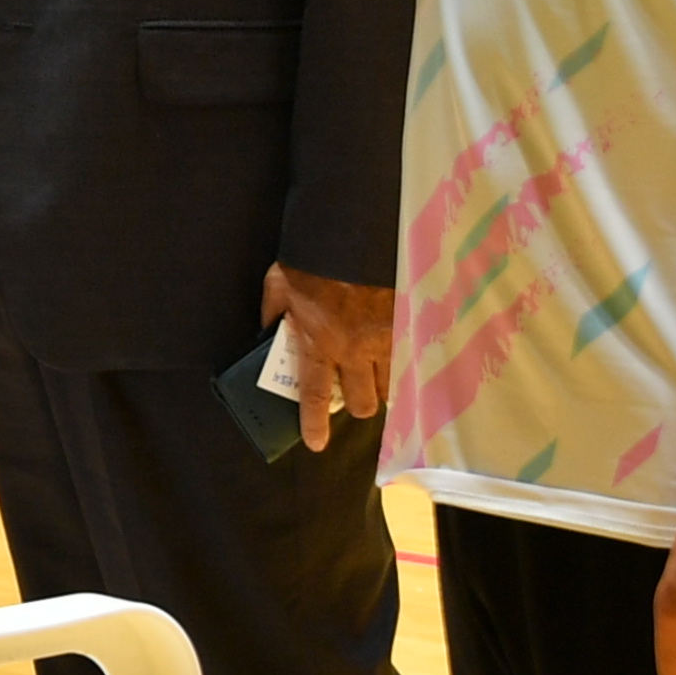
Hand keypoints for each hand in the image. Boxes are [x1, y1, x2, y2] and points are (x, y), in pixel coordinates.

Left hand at [259, 263, 391, 450]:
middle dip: (358, 404)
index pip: (314, 397)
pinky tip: (397, 348)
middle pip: (364, 403)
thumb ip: (272, 314)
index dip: (314, 425)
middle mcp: (353, 349)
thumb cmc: (310, 258)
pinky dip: (401, 359)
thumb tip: (267, 333)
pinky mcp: (406, 323)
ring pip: (390, 385)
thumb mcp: (278, 285)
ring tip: (375, 372)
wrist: (352, 231)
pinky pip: (407, 357)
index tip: (317, 443)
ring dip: (381, 384)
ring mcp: (384, 339)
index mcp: (317, 343)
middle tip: (353, 392)